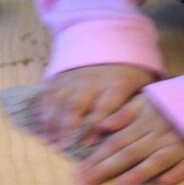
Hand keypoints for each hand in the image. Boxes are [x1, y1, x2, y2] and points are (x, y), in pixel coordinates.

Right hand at [36, 64, 155, 148]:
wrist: (113, 37)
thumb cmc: (131, 70)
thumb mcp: (142, 84)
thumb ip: (134, 107)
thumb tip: (122, 131)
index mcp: (116, 84)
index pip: (105, 107)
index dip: (95, 126)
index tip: (87, 144)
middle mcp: (93, 80)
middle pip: (77, 104)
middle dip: (67, 126)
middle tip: (61, 146)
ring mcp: (76, 76)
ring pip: (61, 98)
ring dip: (52, 120)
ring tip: (48, 139)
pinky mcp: (64, 74)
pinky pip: (51, 90)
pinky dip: (45, 106)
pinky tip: (41, 122)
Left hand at [76, 94, 183, 184]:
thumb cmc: (176, 99)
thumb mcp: (148, 98)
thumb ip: (125, 112)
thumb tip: (102, 126)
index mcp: (146, 117)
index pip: (117, 139)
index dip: (97, 155)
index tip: (79, 169)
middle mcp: (160, 131)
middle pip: (130, 151)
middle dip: (106, 167)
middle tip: (86, 181)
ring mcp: (181, 142)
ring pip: (157, 159)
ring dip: (139, 172)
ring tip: (120, 184)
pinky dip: (176, 172)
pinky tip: (163, 182)